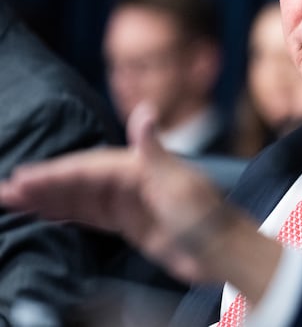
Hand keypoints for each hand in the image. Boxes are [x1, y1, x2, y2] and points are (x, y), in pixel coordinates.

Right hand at [0, 103, 281, 297]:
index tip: (27, 177)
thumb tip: (144, 110)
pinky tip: (43, 213)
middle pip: (78, 181)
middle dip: (43, 185)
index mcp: (140, 165)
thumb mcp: (177, 181)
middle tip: (6, 191)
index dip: (57, 172)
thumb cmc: (204, 214)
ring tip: (13, 201)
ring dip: (48, 199)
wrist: (221, 249)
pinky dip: (65, 213)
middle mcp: (131, 180)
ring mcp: (128, 202)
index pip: (89, 167)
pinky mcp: (129, 223)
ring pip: (79, 199)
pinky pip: (90, 216)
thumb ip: (153, 149)